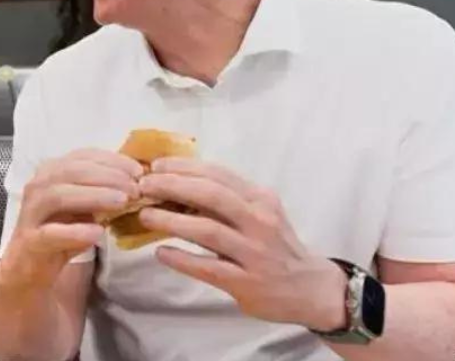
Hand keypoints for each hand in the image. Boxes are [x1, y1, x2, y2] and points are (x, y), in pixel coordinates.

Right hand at [3, 149, 142, 286]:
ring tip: (122, 202)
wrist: (30, 266)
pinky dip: (75, 231)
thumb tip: (139, 183)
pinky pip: (51, 233)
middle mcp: (38, 186)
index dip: (112, 160)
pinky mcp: (30, 241)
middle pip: (71, 171)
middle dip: (107, 176)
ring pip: (58, 196)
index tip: (139, 171)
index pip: (82, 156)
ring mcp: (31, 213)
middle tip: (135, 188)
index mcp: (52, 172)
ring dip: (93, 196)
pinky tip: (97, 233)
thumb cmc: (61, 231)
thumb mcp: (85, 207)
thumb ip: (104, 192)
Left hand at [137, 157, 347, 330]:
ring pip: (207, 230)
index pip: (218, 173)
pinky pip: (208, 267)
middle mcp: (259, 221)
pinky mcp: (247, 282)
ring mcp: (254, 253)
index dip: (184, 167)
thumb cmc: (276, 246)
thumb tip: (175, 183)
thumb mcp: (260, 214)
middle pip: (211, 195)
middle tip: (143, 187)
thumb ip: (227, 200)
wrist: (311, 288)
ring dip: (170, 221)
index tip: (156, 166)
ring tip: (145, 216)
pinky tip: (161, 252)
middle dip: (172, 186)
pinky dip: (181, 258)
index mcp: (260, 199)